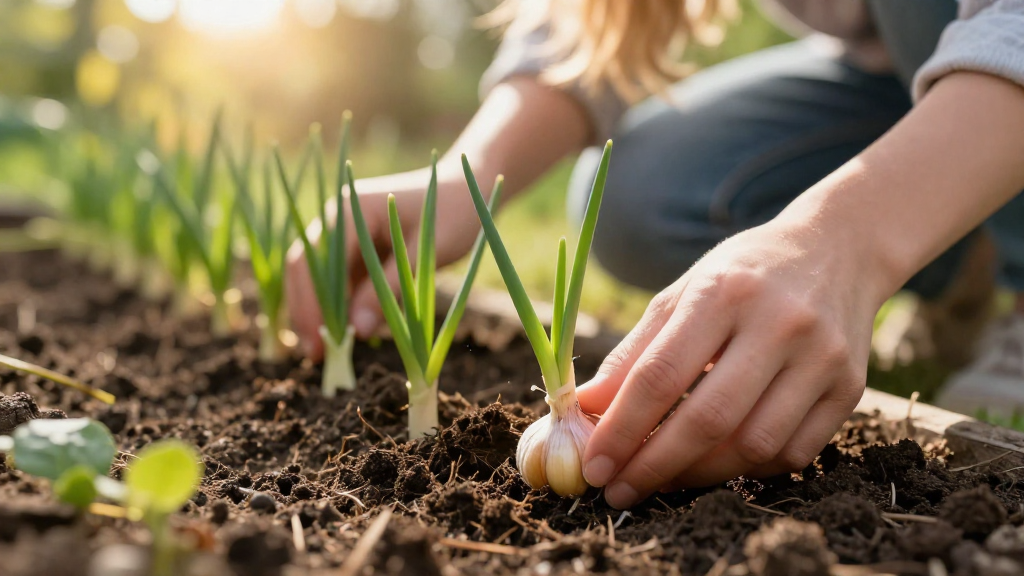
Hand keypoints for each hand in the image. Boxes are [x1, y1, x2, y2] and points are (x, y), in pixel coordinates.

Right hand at [285, 162, 488, 359]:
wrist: (469, 190)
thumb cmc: (452, 214)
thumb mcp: (423, 255)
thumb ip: (388, 290)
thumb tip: (357, 331)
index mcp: (349, 211)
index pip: (315, 265)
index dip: (312, 307)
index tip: (318, 344)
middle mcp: (337, 217)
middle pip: (304, 271)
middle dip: (306, 314)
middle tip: (315, 357)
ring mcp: (345, 232)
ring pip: (317, 278)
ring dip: (320, 313)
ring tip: (326, 353)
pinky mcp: (356, 246)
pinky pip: (339, 279)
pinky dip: (339, 306)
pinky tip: (347, 335)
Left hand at [576, 219, 888, 508]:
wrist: (838, 250)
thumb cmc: (743, 276)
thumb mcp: (683, 293)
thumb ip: (634, 351)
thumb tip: (585, 408)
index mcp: (724, 292)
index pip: (662, 374)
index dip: (623, 427)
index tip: (595, 464)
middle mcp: (780, 324)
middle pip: (708, 418)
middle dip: (654, 464)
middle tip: (619, 491)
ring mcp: (822, 358)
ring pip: (753, 445)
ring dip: (699, 475)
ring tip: (662, 480)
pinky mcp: (850, 389)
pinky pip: (793, 453)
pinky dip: (747, 469)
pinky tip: (716, 464)